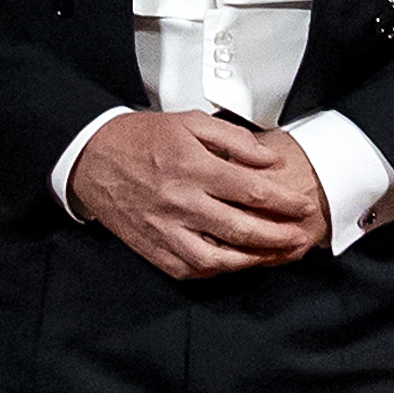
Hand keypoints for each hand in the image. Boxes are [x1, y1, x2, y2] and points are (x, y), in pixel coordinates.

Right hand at [69, 111, 326, 277]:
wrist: (92, 157)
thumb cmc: (141, 139)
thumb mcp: (189, 122)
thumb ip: (233, 139)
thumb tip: (266, 160)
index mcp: (193, 167)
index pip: (252, 191)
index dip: (284, 202)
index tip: (301, 206)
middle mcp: (181, 201)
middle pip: (242, 228)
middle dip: (279, 236)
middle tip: (299, 237)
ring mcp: (166, 229)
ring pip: (219, 257)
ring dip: (253, 259)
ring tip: (273, 254)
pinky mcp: (153, 248)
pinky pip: (190, 268)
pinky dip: (217, 269)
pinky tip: (234, 262)